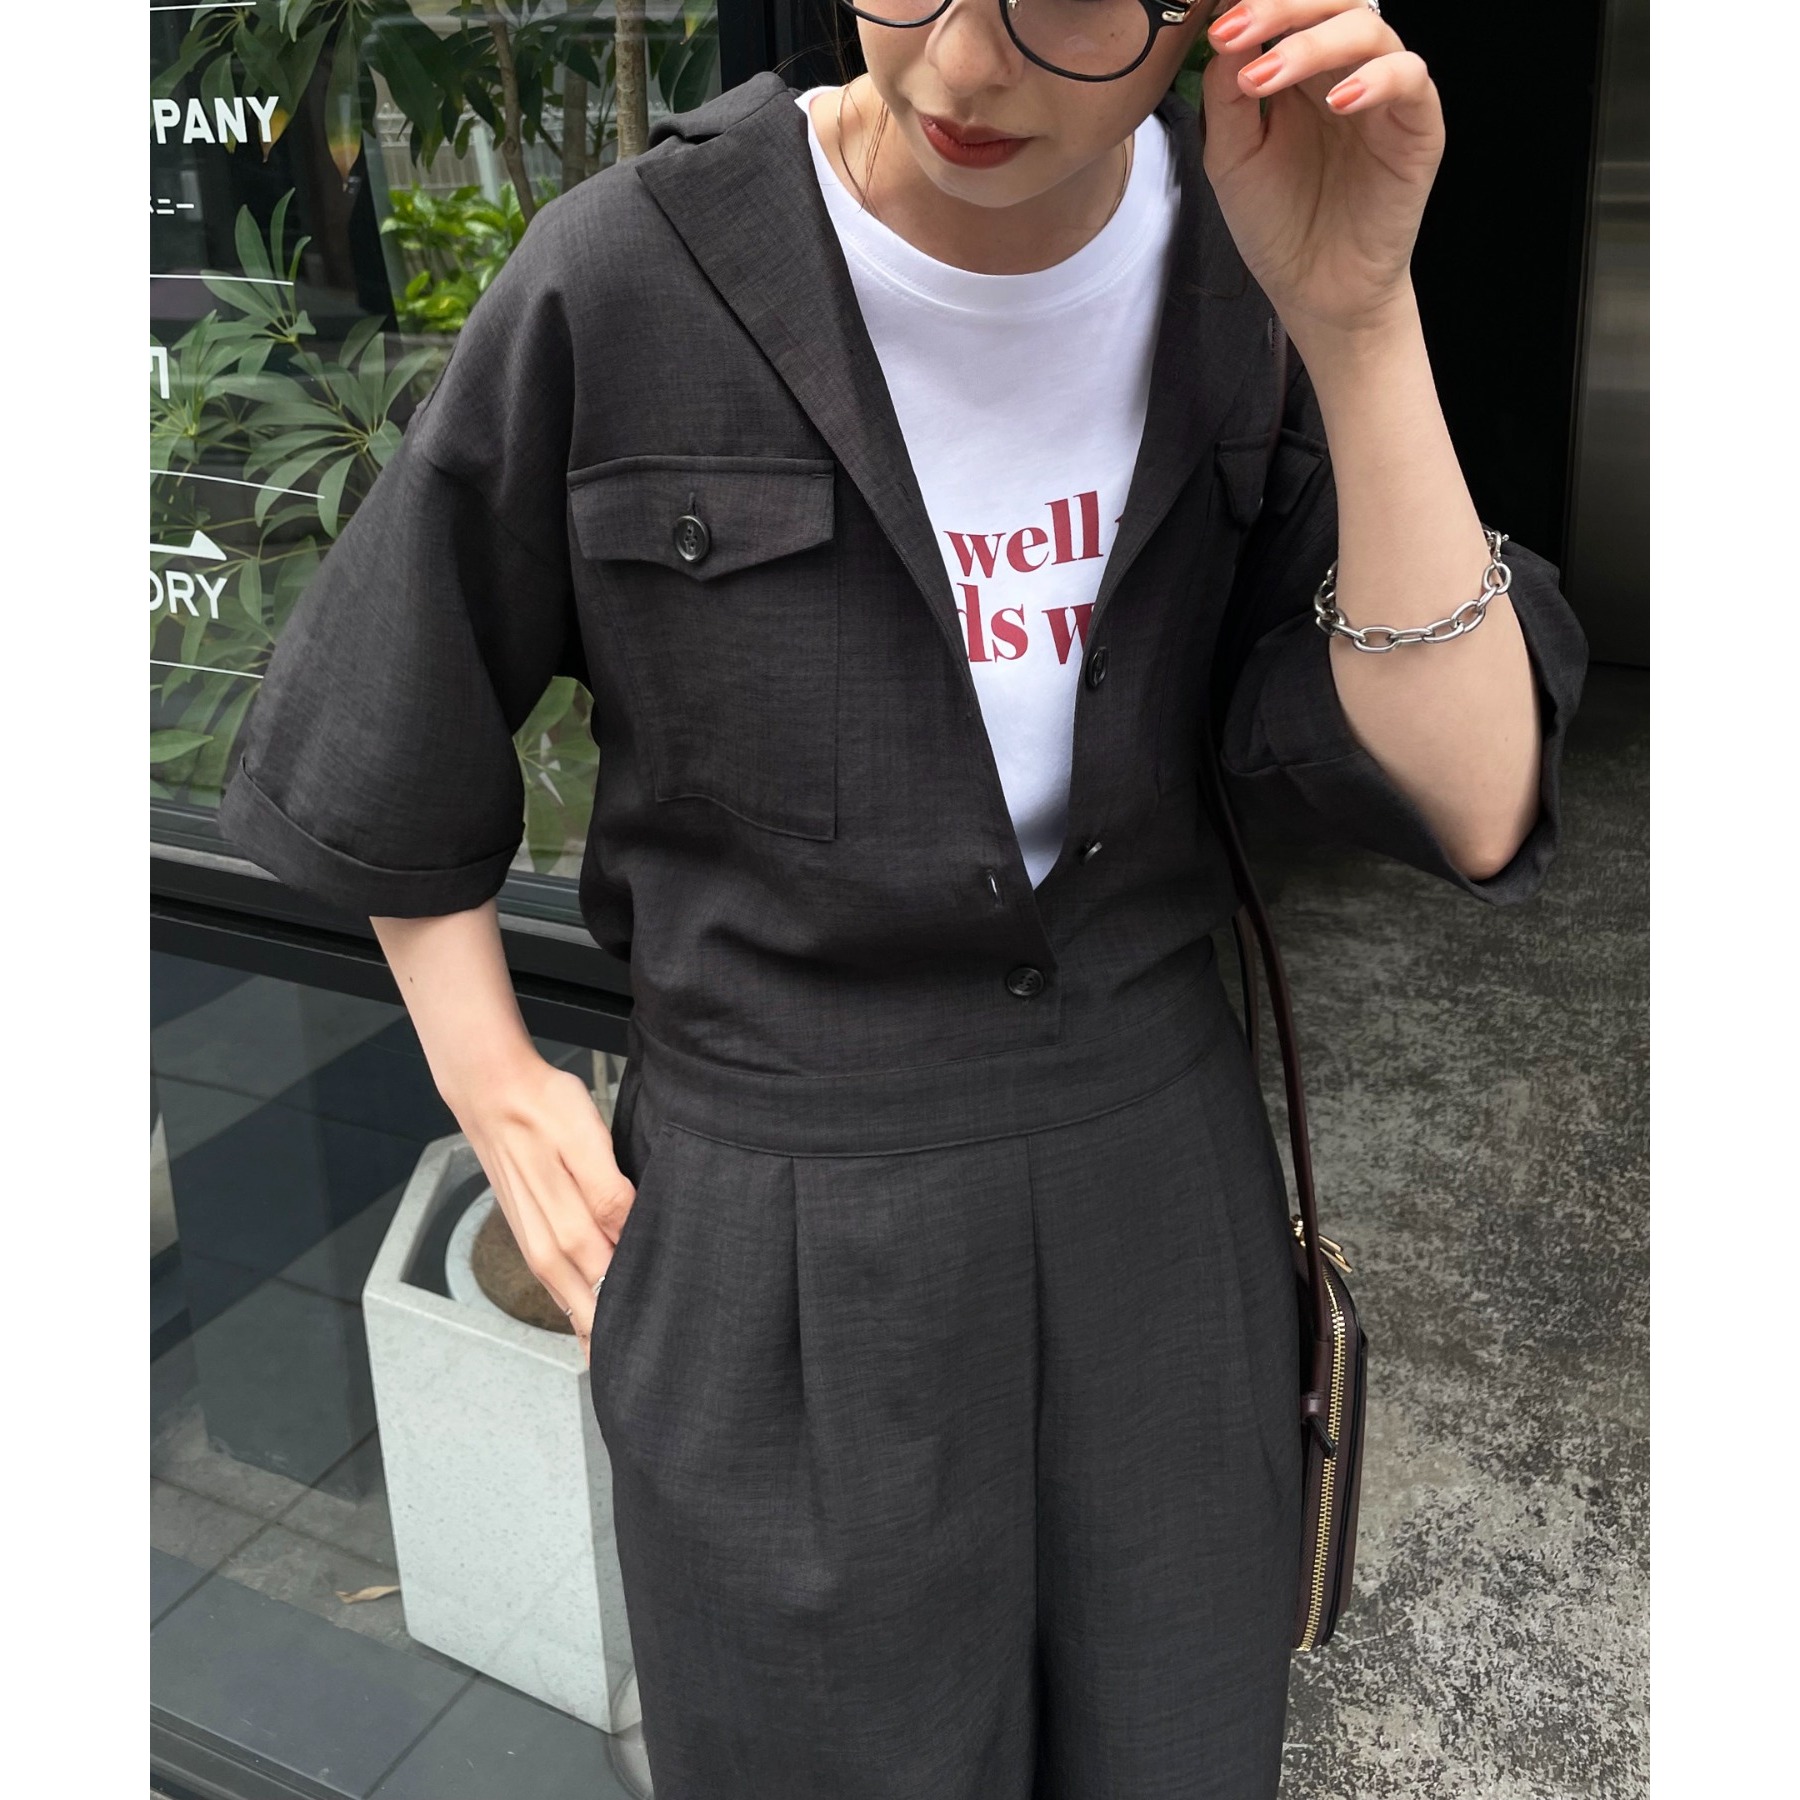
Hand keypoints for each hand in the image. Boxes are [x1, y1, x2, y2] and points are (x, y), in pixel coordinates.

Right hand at [454, 1053, 635, 1366]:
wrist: (491, 1091)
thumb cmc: (543, 1108)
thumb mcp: (585, 1141)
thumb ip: (608, 1195)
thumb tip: (630, 1240)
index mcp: (567, 1231)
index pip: (609, 1296)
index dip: (635, 1327)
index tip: (664, 1353)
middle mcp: (548, 1251)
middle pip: (589, 1314)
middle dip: (616, 1345)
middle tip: (654, 1377)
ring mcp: (535, 1246)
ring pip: (572, 1305)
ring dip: (597, 1333)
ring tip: (625, 1364)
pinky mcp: (531, 1236)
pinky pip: (559, 1286)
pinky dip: (580, 1308)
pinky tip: (597, 1317)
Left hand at [1201, 0, 1443, 344]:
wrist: (1315, 289)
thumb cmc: (1277, 225)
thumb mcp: (1231, 157)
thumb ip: (1225, 96)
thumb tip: (1223, 35)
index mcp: (1300, 70)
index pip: (1287, 11)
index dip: (1255, 5)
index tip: (1214, 21)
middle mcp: (1344, 69)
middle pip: (1328, 3)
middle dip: (1279, 7)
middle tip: (1234, 31)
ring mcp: (1384, 92)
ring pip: (1366, 28)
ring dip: (1312, 43)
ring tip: (1265, 77)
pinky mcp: (1416, 124)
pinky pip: (1410, 78)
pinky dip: (1377, 79)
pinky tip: (1337, 102)